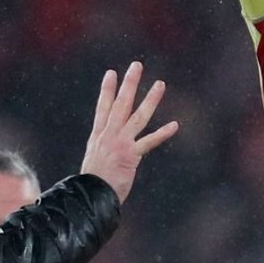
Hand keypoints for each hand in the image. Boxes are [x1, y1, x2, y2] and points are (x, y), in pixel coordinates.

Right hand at [80, 62, 178, 203]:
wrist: (89, 197)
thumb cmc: (92, 184)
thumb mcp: (94, 161)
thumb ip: (102, 150)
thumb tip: (105, 150)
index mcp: (99, 136)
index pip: (103, 108)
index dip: (107, 90)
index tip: (111, 73)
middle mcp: (109, 135)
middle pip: (121, 104)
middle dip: (129, 84)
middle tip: (137, 65)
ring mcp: (120, 143)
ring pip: (138, 116)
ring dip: (150, 99)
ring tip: (160, 84)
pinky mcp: (131, 155)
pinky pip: (149, 142)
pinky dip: (162, 133)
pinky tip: (174, 125)